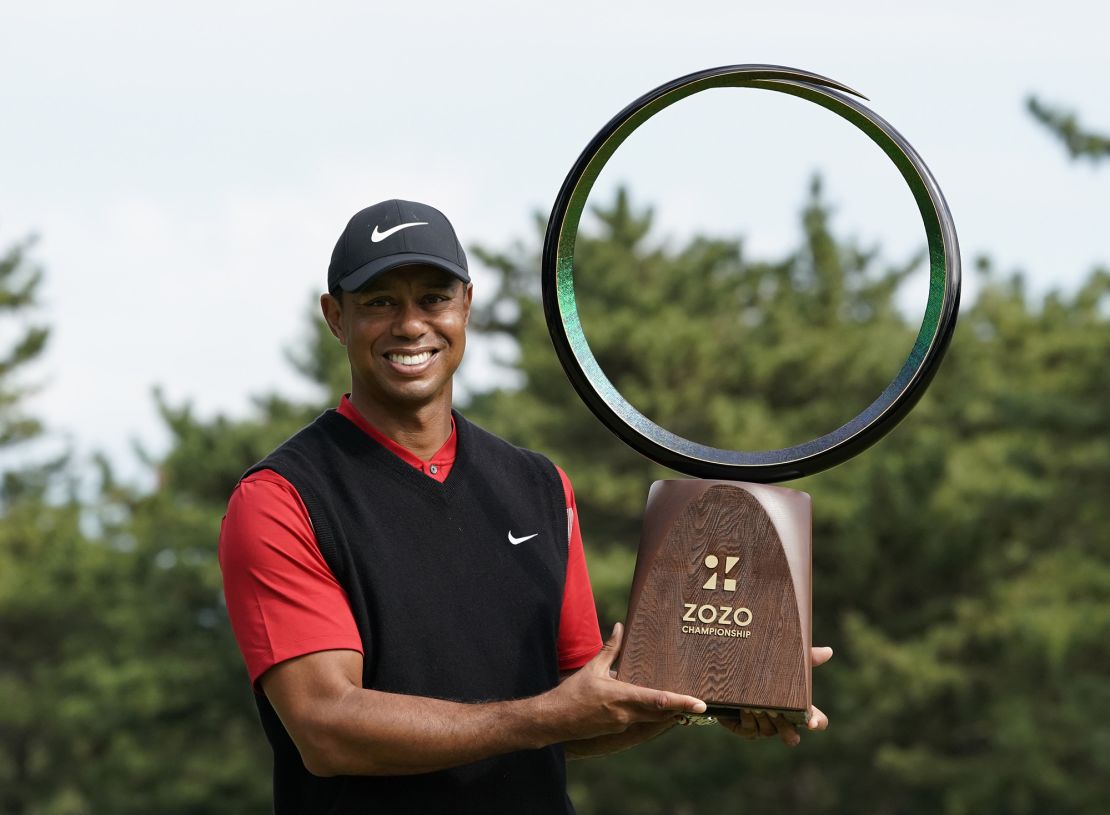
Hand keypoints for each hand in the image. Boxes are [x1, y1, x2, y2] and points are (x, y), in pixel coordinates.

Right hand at [546, 623, 706, 741]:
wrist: (554, 720)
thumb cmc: (572, 693)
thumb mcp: (593, 668)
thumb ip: (610, 649)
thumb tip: (621, 627)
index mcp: (622, 696)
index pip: (659, 700)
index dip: (682, 702)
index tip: (700, 704)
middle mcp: (626, 714)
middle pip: (662, 713)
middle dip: (681, 710)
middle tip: (700, 706)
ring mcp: (622, 724)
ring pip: (652, 719)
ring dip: (667, 713)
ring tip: (683, 706)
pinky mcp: (618, 730)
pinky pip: (639, 721)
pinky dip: (649, 714)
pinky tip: (653, 707)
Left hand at [717, 646, 832, 746]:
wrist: (733, 674)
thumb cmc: (765, 669)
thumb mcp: (785, 663)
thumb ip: (807, 658)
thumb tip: (829, 651)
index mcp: (797, 708)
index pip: (816, 720)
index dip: (817, 723)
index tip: (812, 723)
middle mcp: (783, 721)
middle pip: (792, 735)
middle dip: (785, 727)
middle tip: (776, 713)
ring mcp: (766, 727)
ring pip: (770, 731)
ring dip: (763, 718)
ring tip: (755, 705)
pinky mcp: (748, 730)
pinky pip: (751, 729)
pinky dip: (748, 719)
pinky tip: (744, 709)